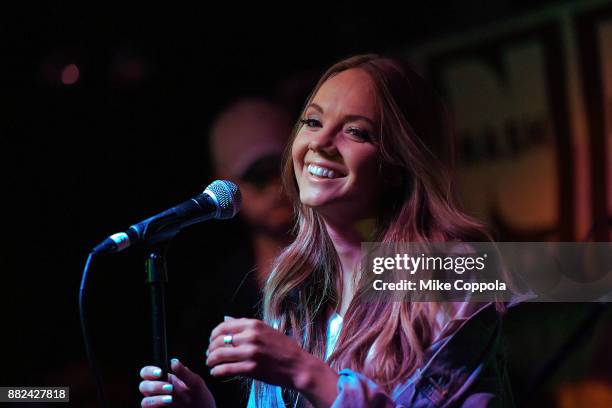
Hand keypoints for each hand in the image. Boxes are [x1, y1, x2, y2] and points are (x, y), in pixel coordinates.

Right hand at [139, 358, 215, 407]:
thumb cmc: (201, 399)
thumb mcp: (196, 384)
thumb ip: (184, 373)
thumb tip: (173, 361)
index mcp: (166, 380)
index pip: (148, 373)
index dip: (149, 371)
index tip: (160, 372)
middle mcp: (159, 392)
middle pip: (143, 385)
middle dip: (153, 386)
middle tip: (169, 388)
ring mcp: (158, 404)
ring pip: (144, 401)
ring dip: (155, 399)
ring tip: (170, 399)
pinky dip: (155, 406)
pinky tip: (167, 403)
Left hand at [206, 318, 337, 406]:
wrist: (298, 366)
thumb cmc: (283, 348)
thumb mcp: (266, 330)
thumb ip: (246, 326)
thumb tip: (226, 319)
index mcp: (254, 324)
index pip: (224, 326)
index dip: (213, 335)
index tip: (212, 341)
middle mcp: (251, 336)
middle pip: (219, 340)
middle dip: (211, 348)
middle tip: (209, 354)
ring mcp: (251, 352)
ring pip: (220, 354)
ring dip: (211, 360)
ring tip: (210, 363)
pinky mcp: (251, 368)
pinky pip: (226, 369)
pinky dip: (217, 371)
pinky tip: (215, 372)